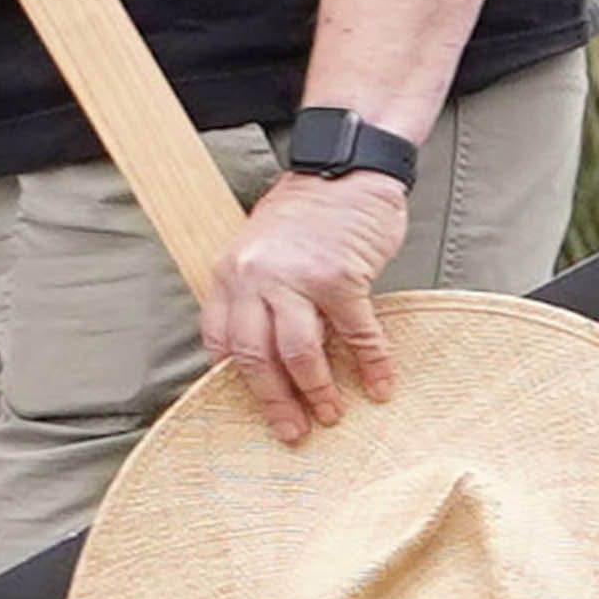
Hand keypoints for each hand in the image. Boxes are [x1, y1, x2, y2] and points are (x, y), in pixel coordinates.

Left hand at [204, 171, 408, 447]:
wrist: (346, 167)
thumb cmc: (308, 211)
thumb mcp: (260, 247)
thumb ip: (256, 293)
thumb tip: (264, 351)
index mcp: (231, 272)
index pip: (220, 339)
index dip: (232, 380)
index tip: (248, 409)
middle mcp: (256, 277)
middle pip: (255, 357)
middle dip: (274, 401)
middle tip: (292, 431)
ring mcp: (297, 278)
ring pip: (298, 353)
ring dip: (316, 392)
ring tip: (330, 416)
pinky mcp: (340, 278)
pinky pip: (356, 334)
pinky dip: (370, 365)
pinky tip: (379, 385)